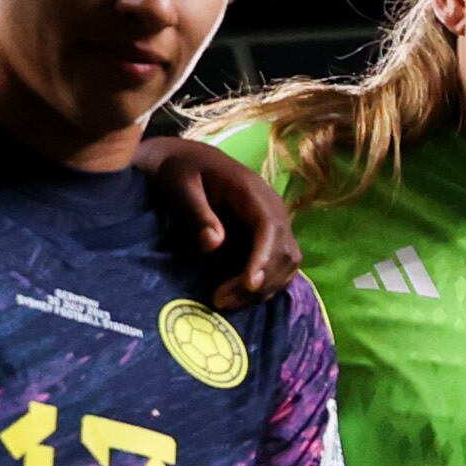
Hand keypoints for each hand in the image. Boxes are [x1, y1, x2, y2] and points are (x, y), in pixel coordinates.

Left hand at [137, 132, 303, 306]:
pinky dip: (265, 286)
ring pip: (287, 264)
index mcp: (252, 191)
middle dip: (260, 281)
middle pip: (284, 251)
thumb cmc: (180, 171)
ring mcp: (274, 225)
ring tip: (226, 302)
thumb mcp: (178, 184)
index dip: (264, 257)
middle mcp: (272, 209)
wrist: (189, 163)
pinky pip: (279, 268)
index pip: (270, 227)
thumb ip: (195, 211)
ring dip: (263, 289)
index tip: (250, 284)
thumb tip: (214, 243)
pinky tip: (237, 297)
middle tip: (221, 300)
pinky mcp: (268, 239)